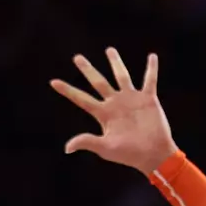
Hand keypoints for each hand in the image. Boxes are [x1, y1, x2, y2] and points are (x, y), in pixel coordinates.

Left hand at [50, 50, 177, 173]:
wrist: (153, 155)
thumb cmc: (129, 154)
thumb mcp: (105, 148)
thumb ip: (87, 142)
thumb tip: (67, 148)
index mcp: (104, 114)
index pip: (81, 99)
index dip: (68, 91)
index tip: (53, 82)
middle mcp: (115, 103)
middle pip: (98, 82)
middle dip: (87, 70)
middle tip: (77, 57)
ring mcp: (131, 100)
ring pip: (121, 76)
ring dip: (116, 63)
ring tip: (109, 50)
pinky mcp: (148, 99)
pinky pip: (150, 80)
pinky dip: (151, 69)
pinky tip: (152, 56)